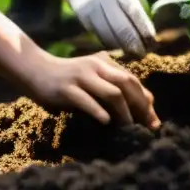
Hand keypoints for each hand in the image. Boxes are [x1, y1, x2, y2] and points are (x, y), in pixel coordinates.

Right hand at [27, 50, 159, 129]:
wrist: (36, 69)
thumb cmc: (69, 78)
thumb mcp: (93, 77)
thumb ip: (114, 85)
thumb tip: (145, 101)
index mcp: (104, 62)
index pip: (132, 79)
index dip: (145, 99)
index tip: (153, 119)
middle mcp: (96, 66)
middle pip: (127, 83)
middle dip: (140, 105)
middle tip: (147, 125)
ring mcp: (81, 76)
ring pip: (111, 92)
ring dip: (124, 112)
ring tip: (129, 127)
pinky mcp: (66, 89)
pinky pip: (86, 101)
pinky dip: (98, 111)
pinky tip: (106, 122)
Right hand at [52, 0, 155, 56]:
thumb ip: (133, 5)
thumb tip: (149, 28)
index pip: (135, 13)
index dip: (144, 29)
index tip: (152, 41)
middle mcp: (105, 0)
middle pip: (122, 28)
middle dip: (134, 44)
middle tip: (143, 54)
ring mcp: (93, 10)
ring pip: (109, 35)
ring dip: (122, 48)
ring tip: (132, 55)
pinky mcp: (84, 18)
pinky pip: (99, 35)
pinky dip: (110, 45)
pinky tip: (117, 50)